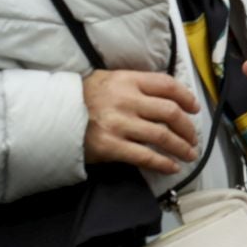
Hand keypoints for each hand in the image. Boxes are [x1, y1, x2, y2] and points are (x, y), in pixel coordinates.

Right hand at [82, 69, 199, 173]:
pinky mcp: (110, 146)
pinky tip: (172, 167)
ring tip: (189, 154)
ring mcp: (118, 124)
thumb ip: (138, 85)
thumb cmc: (84, 96)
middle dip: (187, 127)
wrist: (51, 116)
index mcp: (128, 80)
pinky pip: (144, 156)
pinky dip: (162, 162)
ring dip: (180, 146)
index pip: (168, 85)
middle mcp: (126, 100)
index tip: (195, 108)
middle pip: (170, 112)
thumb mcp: (111, 79)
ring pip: (161, 136)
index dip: (186, 97)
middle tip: (193, 137)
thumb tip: (168, 97)